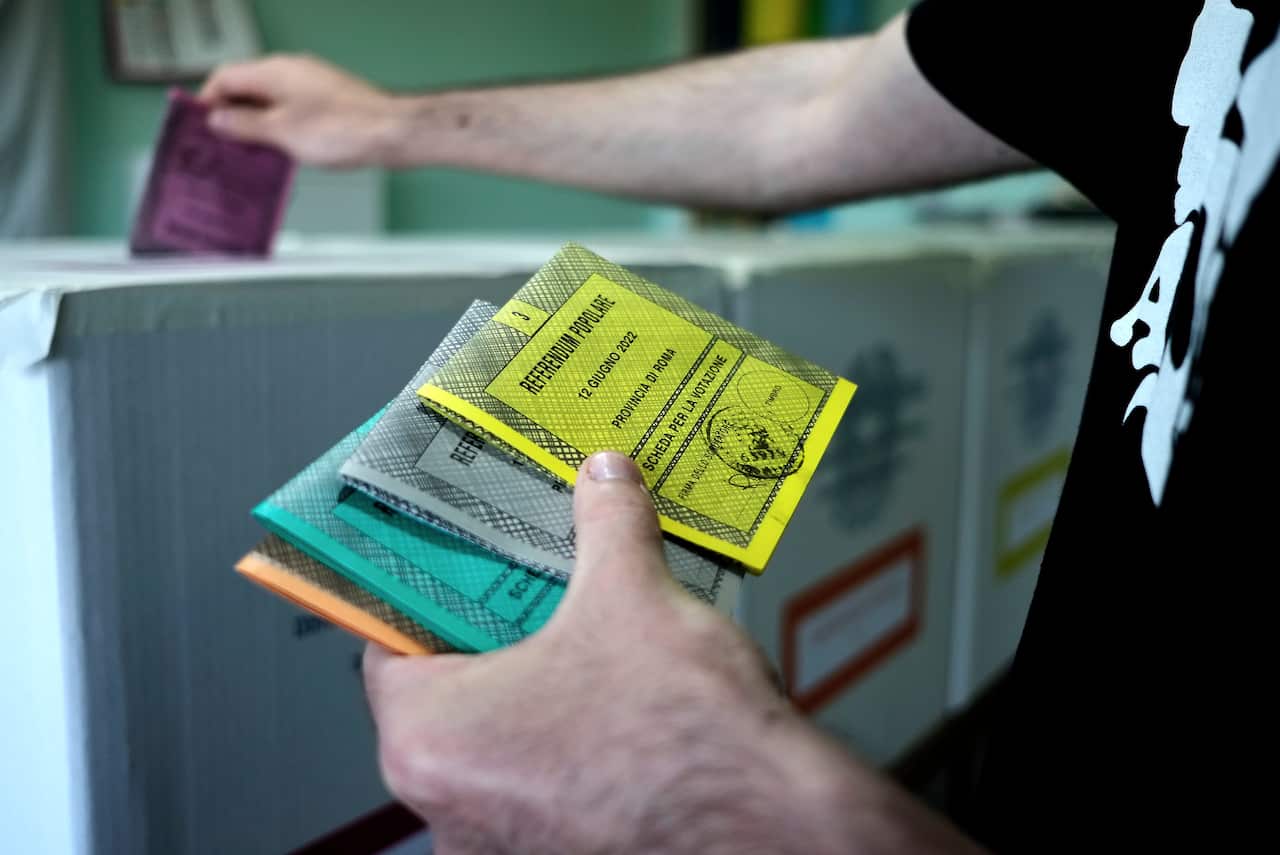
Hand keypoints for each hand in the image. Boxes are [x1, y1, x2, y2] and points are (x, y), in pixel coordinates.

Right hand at [198, 54, 400, 167]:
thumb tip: (219, 119)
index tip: (201, 125)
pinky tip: (282, 151)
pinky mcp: (329, 101)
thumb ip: (245, 125)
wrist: (393, 133)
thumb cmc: (345, 129)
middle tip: (222, 145)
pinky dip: (280, 128)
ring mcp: (312, 85)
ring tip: (250, 154)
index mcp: (274, 71)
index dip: (207, 101)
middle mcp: (292, 71)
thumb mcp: (282, 133)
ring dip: (257, 125)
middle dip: (231, 116)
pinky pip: (293, 110)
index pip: (225, 77)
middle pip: (247, 88)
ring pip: (271, 101)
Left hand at [363, 452, 980, 853]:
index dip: (431, 588)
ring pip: (500, 739)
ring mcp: (505, 842)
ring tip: (588, 635)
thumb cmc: (687, 741)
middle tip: (538, 583)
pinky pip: (544, 780)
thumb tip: (604, 478)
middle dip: (497, 632)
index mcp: (431, 740)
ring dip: (538, 687)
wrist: (775, 831)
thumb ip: (606, 523)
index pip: (390, 644)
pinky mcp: (560, 852)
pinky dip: (571, 737)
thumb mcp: (634, 596)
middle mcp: (450, 807)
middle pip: (449, 690)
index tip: (461, 560)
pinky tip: (620, 699)